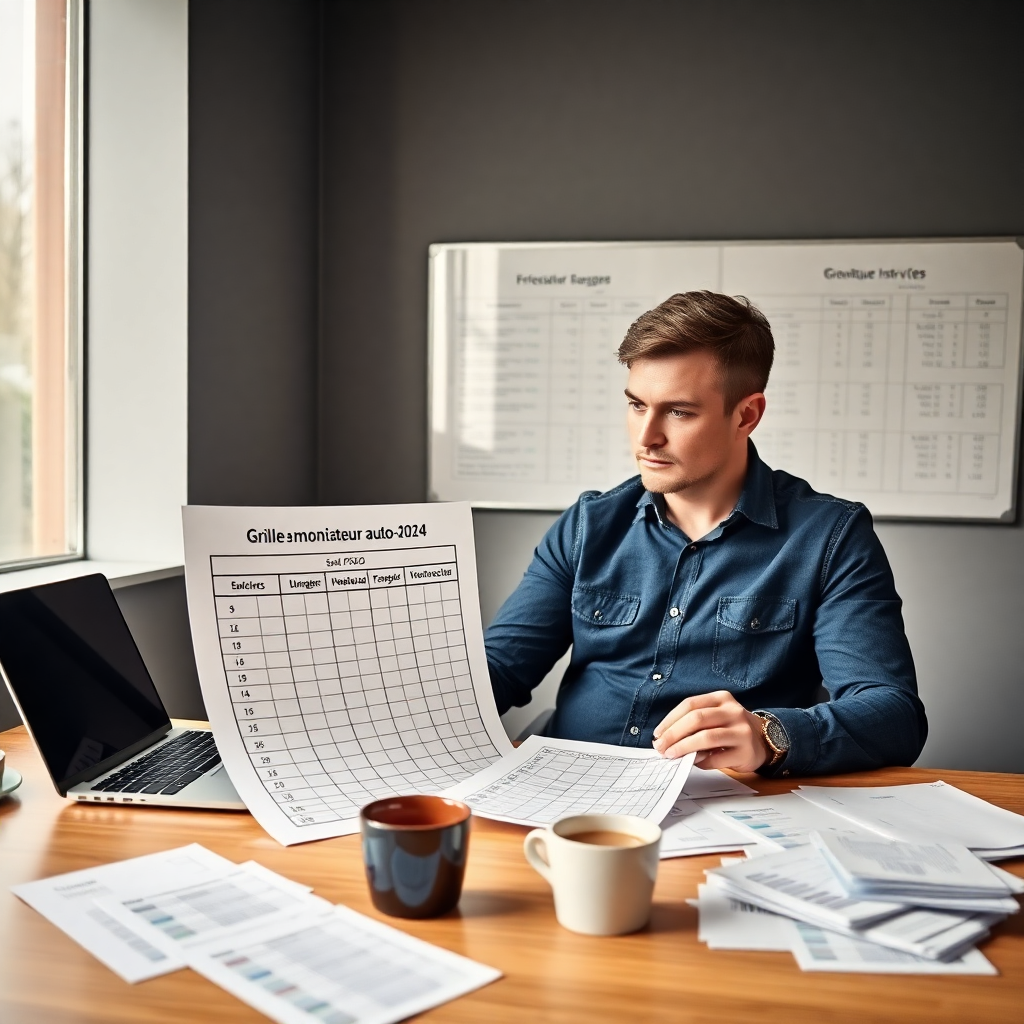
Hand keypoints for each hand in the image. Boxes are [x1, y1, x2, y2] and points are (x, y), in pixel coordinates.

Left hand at [652, 690, 768, 772]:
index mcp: (721, 698)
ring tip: (672, 755)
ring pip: (706, 737)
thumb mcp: (716, 716)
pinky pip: (717, 757)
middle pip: (696, 719)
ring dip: (684, 747)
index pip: (690, 705)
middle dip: (673, 734)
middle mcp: (733, 711)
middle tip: (661, 746)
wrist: (764, 740)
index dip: (670, 720)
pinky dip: (702, 761)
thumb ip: (695, 723)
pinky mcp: (746, 751)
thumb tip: (667, 739)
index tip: (658, 734)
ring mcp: (741, 731)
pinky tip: (694, 762)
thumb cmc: (731, 728)